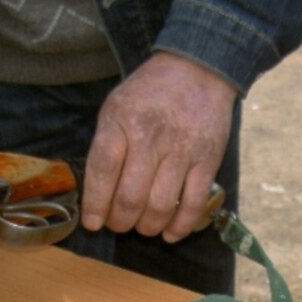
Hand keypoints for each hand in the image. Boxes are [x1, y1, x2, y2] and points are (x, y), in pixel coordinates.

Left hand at [81, 51, 238, 241]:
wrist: (198, 69)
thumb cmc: (151, 92)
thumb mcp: (116, 106)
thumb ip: (106, 144)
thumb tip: (96, 192)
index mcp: (122, 121)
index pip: (103, 171)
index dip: (95, 204)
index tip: (93, 222)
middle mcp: (151, 137)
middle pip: (130, 196)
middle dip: (120, 221)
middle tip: (118, 224)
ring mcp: (182, 150)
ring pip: (160, 206)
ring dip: (147, 227)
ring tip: (142, 226)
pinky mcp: (208, 160)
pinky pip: (193, 204)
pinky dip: (180, 226)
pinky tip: (170, 232)